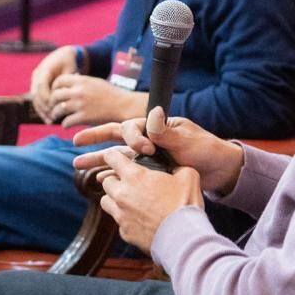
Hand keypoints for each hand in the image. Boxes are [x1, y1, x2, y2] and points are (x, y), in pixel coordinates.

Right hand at [30, 45, 79, 121]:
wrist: (62, 55)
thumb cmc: (69, 62)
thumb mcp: (70, 69)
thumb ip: (68, 81)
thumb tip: (67, 93)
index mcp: (45, 69)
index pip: (42, 85)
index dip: (46, 98)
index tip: (54, 108)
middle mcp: (37, 74)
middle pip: (36, 94)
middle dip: (43, 108)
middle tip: (52, 118)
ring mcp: (35, 80)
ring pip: (35, 98)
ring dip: (41, 111)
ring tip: (50, 121)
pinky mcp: (37, 86)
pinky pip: (37, 99)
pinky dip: (42, 109)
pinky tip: (48, 118)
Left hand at [49, 74, 145, 127]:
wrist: (124, 106)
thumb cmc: (111, 94)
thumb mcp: (95, 82)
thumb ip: (82, 81)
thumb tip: (70, 79)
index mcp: (82, 80)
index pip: (58, 80)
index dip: (54, 87)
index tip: (55, 93)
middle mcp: (79, 91)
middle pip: (55, 95)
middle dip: (52, 102)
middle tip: (53, 107)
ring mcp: (80, 105)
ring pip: (58, 109)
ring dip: (56, 114)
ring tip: (57, 116)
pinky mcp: (84, 118)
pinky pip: (66, 122)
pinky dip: (64, 124)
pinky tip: (67, 124)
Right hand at [74, 107, 243, 195]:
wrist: (220, 172)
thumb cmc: (206, 151)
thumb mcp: (187, 141)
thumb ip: (167, 131)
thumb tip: (153, 112)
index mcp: (156, 126)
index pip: (132, 126)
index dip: (133, 138)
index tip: (147, 151)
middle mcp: (149, 138)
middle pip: (116, 136)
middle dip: (95, 138)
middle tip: (74, 140)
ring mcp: (148, 156)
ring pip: (117, 156)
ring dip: (98, 160)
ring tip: (77, 166)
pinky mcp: (150, 172)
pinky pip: (126, 172)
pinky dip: (112, 176)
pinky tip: (99, 181)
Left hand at [97, 147, 202, 252]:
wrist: (183, 238)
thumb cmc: (185, 204)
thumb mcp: (188, 176)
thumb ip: (176, 167)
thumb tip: (175, 169)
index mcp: (135, 176)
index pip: (111, 157)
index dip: (115, 156)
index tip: (119, 159)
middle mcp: (122, 194)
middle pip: (106, 181)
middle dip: (115, 180)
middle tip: (130, 183)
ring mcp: (121, 215)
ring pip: (106, 202)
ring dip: (114, 199)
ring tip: (130, 201)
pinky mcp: (124, 232)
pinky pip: (118, 221)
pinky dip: (125, 218)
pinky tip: (140, 220)